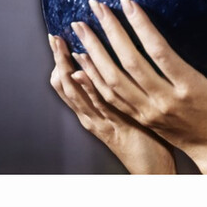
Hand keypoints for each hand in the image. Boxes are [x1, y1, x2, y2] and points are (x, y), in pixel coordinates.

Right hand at [48, 32, 175, 173]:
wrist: (153, 169)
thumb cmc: (146, 138)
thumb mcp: (128, 108)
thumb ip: (122, 88)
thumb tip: (122, 61)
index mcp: (93, 111)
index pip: (69, 83)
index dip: (61, 62)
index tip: (58, 39)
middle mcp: (90, 115)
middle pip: (65, 85)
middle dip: (59, 60)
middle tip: (54, 36)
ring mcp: (99, 121)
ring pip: (74, 91)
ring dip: (67, 66)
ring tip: (62, 44)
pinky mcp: (112, 126)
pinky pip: (96, 103)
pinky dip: (86, 87)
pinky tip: (81, 71)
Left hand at [71, 0, 206, 173]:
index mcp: (190, 88)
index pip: (158, 52)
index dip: (140, 26)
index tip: (126, 1)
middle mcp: (164, 101)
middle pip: (129, 64)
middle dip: (109, 32)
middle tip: (95, 5)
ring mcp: (148, 111)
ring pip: (112, 81)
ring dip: (93, 52)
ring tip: (79, 26)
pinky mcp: (139, 117)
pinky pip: (109, 97)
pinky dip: (92, 76)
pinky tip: (81, 56)